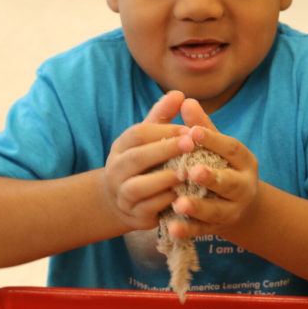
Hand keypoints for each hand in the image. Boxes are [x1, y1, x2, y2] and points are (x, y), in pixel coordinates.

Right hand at [100, 91, 195, 230]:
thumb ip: (163, 116)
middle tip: (191, 144)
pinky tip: (183, 194)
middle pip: (136, 158)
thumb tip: (179, 93)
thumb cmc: (145, 162)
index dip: (163, 130)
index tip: (188, 129)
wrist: (124, 201)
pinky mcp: (134, 215)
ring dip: (164, 178)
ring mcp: (122, 195)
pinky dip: (165, 201)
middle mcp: (116, 170)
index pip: (137, 134)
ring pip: (138, 186)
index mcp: (121, 147)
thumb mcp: (150, 138)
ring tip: (186, 172)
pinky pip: (148, 209)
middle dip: (165, 150)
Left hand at [168, 100, 258, 238]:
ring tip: (179, 203)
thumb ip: (202, 127)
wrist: (241, 207)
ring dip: (198, 206)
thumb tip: (185, 100)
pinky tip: (172, 226)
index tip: (193, 132)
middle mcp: (243, 186)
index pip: (231, 149)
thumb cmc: (223, 167)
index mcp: (244, 161)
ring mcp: (232, 209)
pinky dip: (188, 229)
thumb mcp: (218, 147)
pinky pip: (203, 229)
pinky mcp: (219, 227)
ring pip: (216, 209)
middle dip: (212, 177)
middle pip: (230, 183)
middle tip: (192, 171)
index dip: (214, 140)